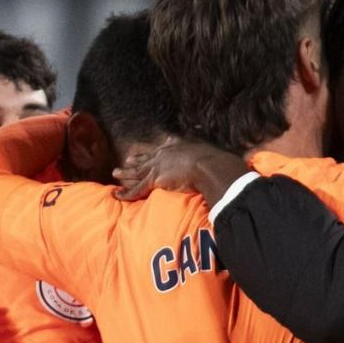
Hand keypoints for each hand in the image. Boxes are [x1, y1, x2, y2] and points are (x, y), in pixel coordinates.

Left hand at [115, 137, 249, 202]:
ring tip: (114, 174)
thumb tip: (229, 156)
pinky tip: (116, 195)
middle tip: (123, 162)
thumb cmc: (214, 162)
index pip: (159, 150)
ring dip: (126, 174)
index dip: (150, 153)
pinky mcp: (154, 180)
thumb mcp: (209, 153)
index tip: (144, 152)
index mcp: (176, 147)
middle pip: (145, 159)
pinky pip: (136, 189)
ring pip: (137, 172)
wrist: (209, 166)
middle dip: (134, 161)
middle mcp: (163, 154)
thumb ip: (209, 155)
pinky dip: (126, 193)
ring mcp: (157, 166)